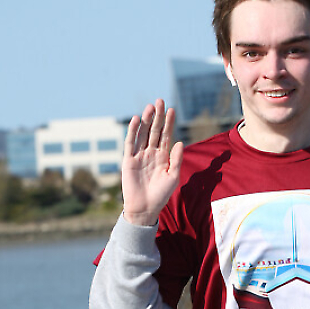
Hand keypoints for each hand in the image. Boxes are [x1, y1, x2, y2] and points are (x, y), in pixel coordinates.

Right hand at [122, 99, 183, 225]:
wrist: (145, 208)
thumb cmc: (161, 194)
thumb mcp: (173, 176)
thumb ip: (176, 159)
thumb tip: (180, 142)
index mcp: (163, 157)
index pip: (166, 136)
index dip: (169, 123)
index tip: (173, 110)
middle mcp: (151, 153)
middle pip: (155, 131)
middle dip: (158, 116)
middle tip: (160, 100)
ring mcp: (139, 156)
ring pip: (143, 134)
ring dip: (147, 120)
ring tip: (151, 106)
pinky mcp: (128, 160)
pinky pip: (130, 143)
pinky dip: (133, 131)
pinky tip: (137, 120)